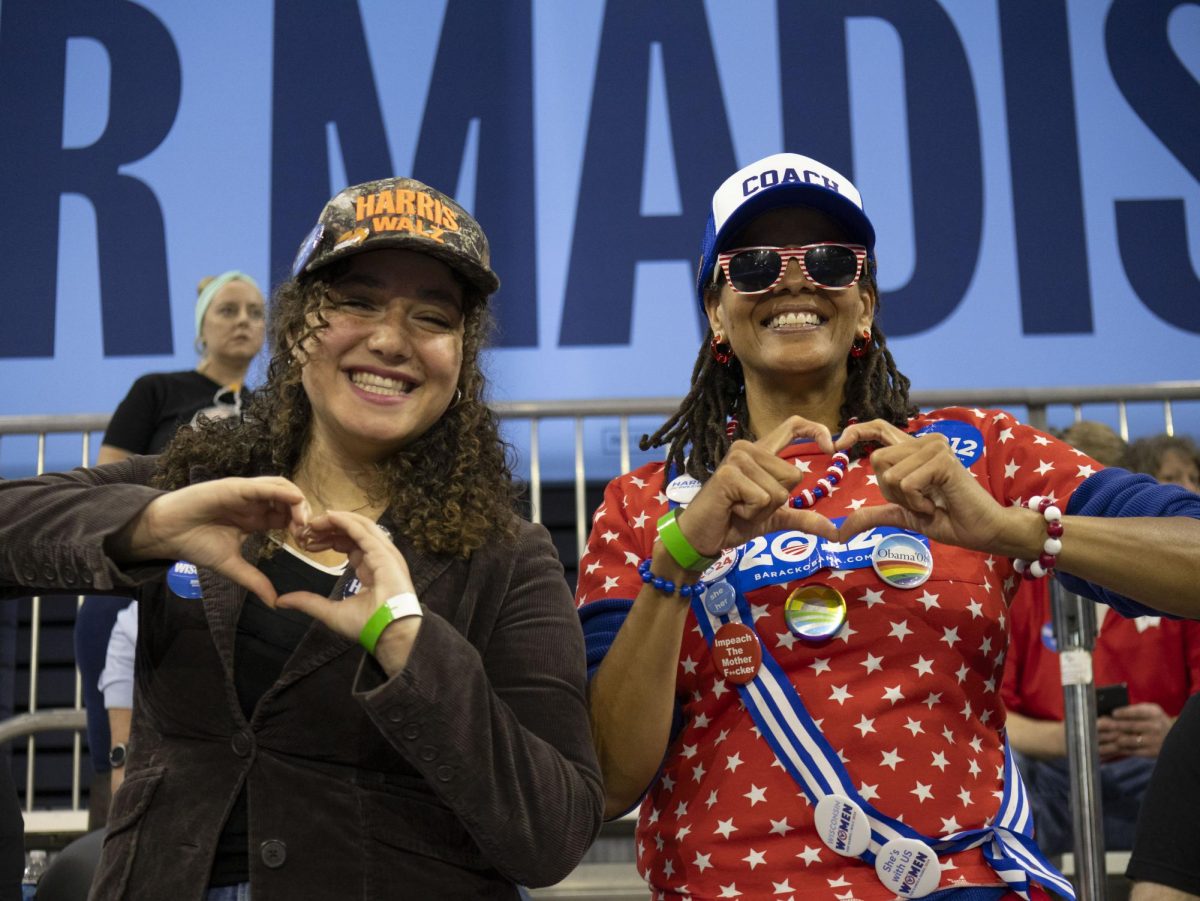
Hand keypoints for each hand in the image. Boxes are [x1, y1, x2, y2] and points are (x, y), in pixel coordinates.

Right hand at [111, 476, 308, 602]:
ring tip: (302, 523)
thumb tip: (274, 603)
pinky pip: (264, 486)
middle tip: (308, 535)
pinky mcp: (235, 487)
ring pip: (282, 489)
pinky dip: (283, 491)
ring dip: (298, 503)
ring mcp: (245, 493)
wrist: (165, 533)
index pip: (288, 516)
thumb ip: (254, 580)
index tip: (307, 545)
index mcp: (256, 518)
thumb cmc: (194, 544)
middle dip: (304, 515)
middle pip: (291, 500)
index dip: (301, 528)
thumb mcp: (231, 565)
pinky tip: (295, 501)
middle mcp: (254, 503)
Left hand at [276, 511, 420, 664]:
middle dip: (329, 529)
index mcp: (370, 569)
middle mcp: (379, 557)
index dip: (328, 541)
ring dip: (336, 521)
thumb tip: (280, 602)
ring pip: (359, 526)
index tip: (307, 544)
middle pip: (353, 533)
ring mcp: (383, 553)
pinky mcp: (383, 552)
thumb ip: (308, 602)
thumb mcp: (330, 612)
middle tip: (306, 529)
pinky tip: (328, 517)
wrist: (389, 632)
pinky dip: (345, 521)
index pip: (349, 545)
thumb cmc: (366, 625)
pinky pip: (362, 530)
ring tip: (314, 521)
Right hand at [675, 416, 840, 557]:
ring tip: (739, 507)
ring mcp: (738, 458)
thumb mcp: (775, 519)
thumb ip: (803, 518)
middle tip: (750, 505)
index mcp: (761, 453)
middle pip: (794, 475)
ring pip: (780, 491)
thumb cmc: (734, 521)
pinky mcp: (729, 474)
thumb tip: (835, 533)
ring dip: (763, 510)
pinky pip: (763, 499)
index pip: (793, 426)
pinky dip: (752, 513)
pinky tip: (732, 509)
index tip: (833, 448)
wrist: (702, 536)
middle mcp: (749, 449)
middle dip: (778, 501)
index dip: (816, 430)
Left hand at [833, 420, 1033, 555]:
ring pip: (890, 474)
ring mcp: (935, 447)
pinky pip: (906, 483)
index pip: (878, 427)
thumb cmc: (948, 518)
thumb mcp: (902, 515)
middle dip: (890, 490)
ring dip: (906, 499)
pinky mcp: (942, 460)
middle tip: (918, 500)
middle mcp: (924, 442)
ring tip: (931, 501)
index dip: (855, 431)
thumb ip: (872, 515)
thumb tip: (839, 532)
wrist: (982, 530)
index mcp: (914, 450)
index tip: (836, 446)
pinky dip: (917, 502)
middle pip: (876, 460)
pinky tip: (937, 503)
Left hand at [1099, 702, 1172, 758]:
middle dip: (1112, 726)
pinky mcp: (1148, 753)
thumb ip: (1133, 710)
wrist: (1176, 739)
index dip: (1126, 713)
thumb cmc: (1154, 720)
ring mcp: (1152, 742)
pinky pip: (1128, 752)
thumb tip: (1109, 714)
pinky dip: (1114, 752)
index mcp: (1153, 713)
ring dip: (1110, 740)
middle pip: (1130, 727)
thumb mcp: (1149, 711)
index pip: (1139, 712)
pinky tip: (1101, 752)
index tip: (1113, 712)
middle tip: (1096, 725)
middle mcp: (1155, 727)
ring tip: (1095, 739)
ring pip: (1127, 741)